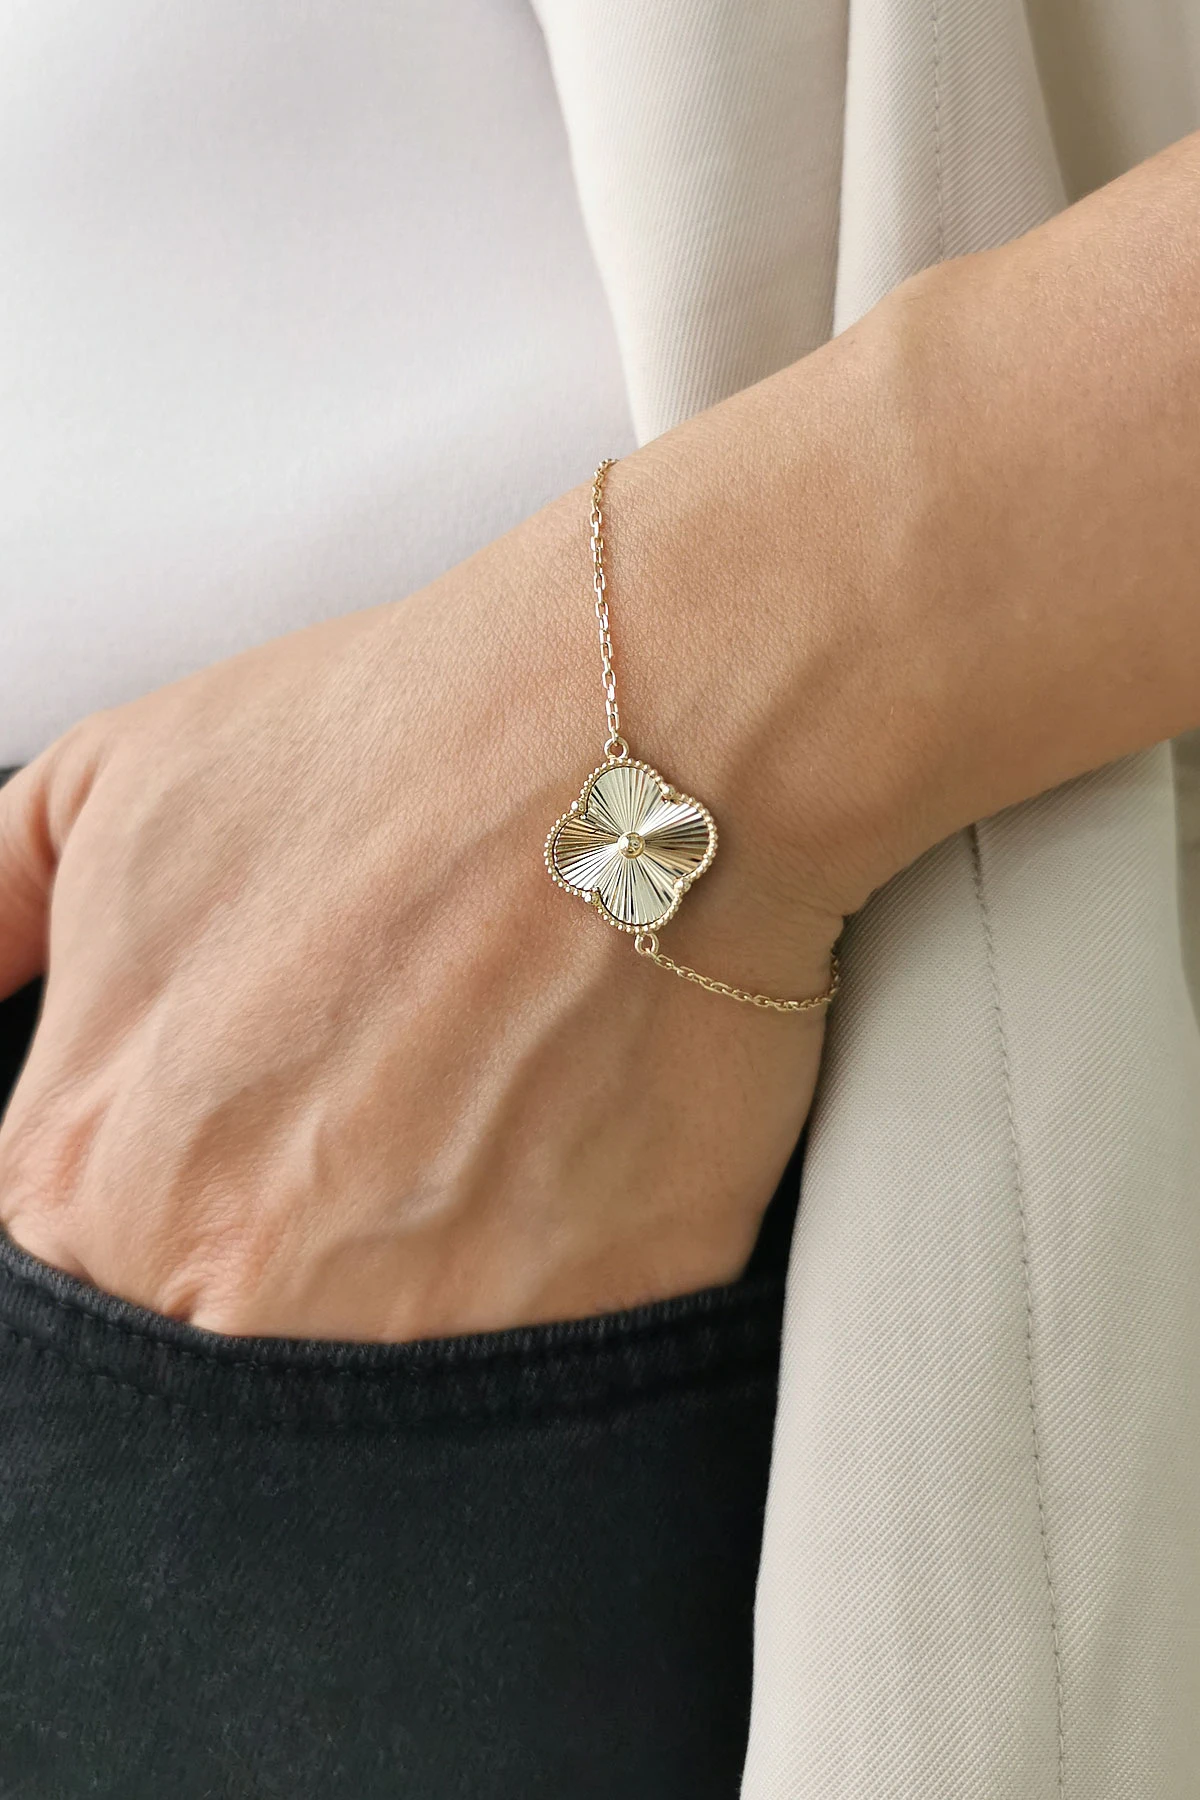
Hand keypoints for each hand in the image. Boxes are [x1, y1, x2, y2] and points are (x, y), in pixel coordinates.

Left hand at [0, 480, 848, 1340]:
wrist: (631, 737)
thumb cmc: (385, 747)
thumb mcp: (104, 795)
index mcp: (96, 1182)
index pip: (77, 1290)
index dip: (169, 1205)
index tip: (243, 1145)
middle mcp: (241, 1288)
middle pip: (228, 1344)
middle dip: (284, 1245)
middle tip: (370, 1117)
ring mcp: (430, 1332)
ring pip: (391, 1383)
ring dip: (424, 1268)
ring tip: (479, 1110)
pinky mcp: (600, 1328)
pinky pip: (552, 1361)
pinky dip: (558, 1267)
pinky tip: (570, 1133)